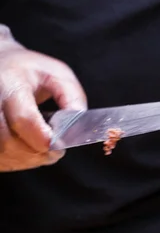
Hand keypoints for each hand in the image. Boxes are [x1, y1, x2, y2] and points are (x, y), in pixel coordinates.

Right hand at [0, 28, 86, 171]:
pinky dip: (16, 161)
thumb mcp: (58, 74)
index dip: (44, 138)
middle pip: (10, 142)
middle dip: (38, 152)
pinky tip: (28, 150)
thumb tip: (78, 124)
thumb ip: (73, 97)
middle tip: (56, 148)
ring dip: (28, 159)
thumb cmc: (30, 71)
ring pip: (3, 153)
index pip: (24, 119)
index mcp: (10, 84)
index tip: (59, 144)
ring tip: (44, 148)